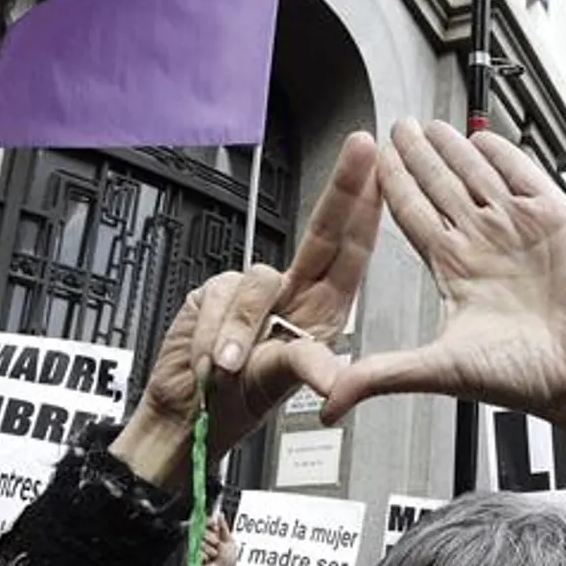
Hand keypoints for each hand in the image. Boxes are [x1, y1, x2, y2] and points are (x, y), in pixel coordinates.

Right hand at [123, 133, 380, 482]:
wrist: (187, 415)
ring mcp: (252, 292)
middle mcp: (292, 292)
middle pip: (320, 231)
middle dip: (342, 189)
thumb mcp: (278, 383)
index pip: (351, 250)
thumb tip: (333, 378)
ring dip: (238, 330)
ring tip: (227, 366)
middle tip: (360, 151)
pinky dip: (209, 334)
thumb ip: (304, 367)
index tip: (379, 171)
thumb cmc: (240, 403)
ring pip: (255, 282)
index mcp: (322, 309)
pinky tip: (208, 358)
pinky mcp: (216, 292)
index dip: (365, 209)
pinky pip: (218, 299)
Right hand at [201, 513, 240, 565]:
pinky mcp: (191, 557)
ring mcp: (196, 548)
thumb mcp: (230, 541)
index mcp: (211, 534)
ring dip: (211, 550)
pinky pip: (198, 552)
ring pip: (201, 542)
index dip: (210, 523)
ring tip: (214, 556)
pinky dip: (205, 557)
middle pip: (202, 531)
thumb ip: (224, 527)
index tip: (214, 526)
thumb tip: (219, 514)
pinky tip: (208, 561)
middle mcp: (202, 539)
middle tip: (218, 547)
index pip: (205, 521)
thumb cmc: (227, 561)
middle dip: (213, 540)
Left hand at [322, 120, 565, 428]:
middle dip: (417, 155)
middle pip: (440, 185)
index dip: (393, 185)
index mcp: (455, 271)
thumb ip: (380, 375)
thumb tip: (329, 403)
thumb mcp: (439, 369)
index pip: (413, 214)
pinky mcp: (555, 218)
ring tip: (431, 125)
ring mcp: (519, 227)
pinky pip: (524, 175)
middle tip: (398, 128)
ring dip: (454, 148)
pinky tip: (482, 137)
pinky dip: (503, 154)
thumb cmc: (526, 377)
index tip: (374, 161)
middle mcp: (484, 245)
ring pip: (476, 174)